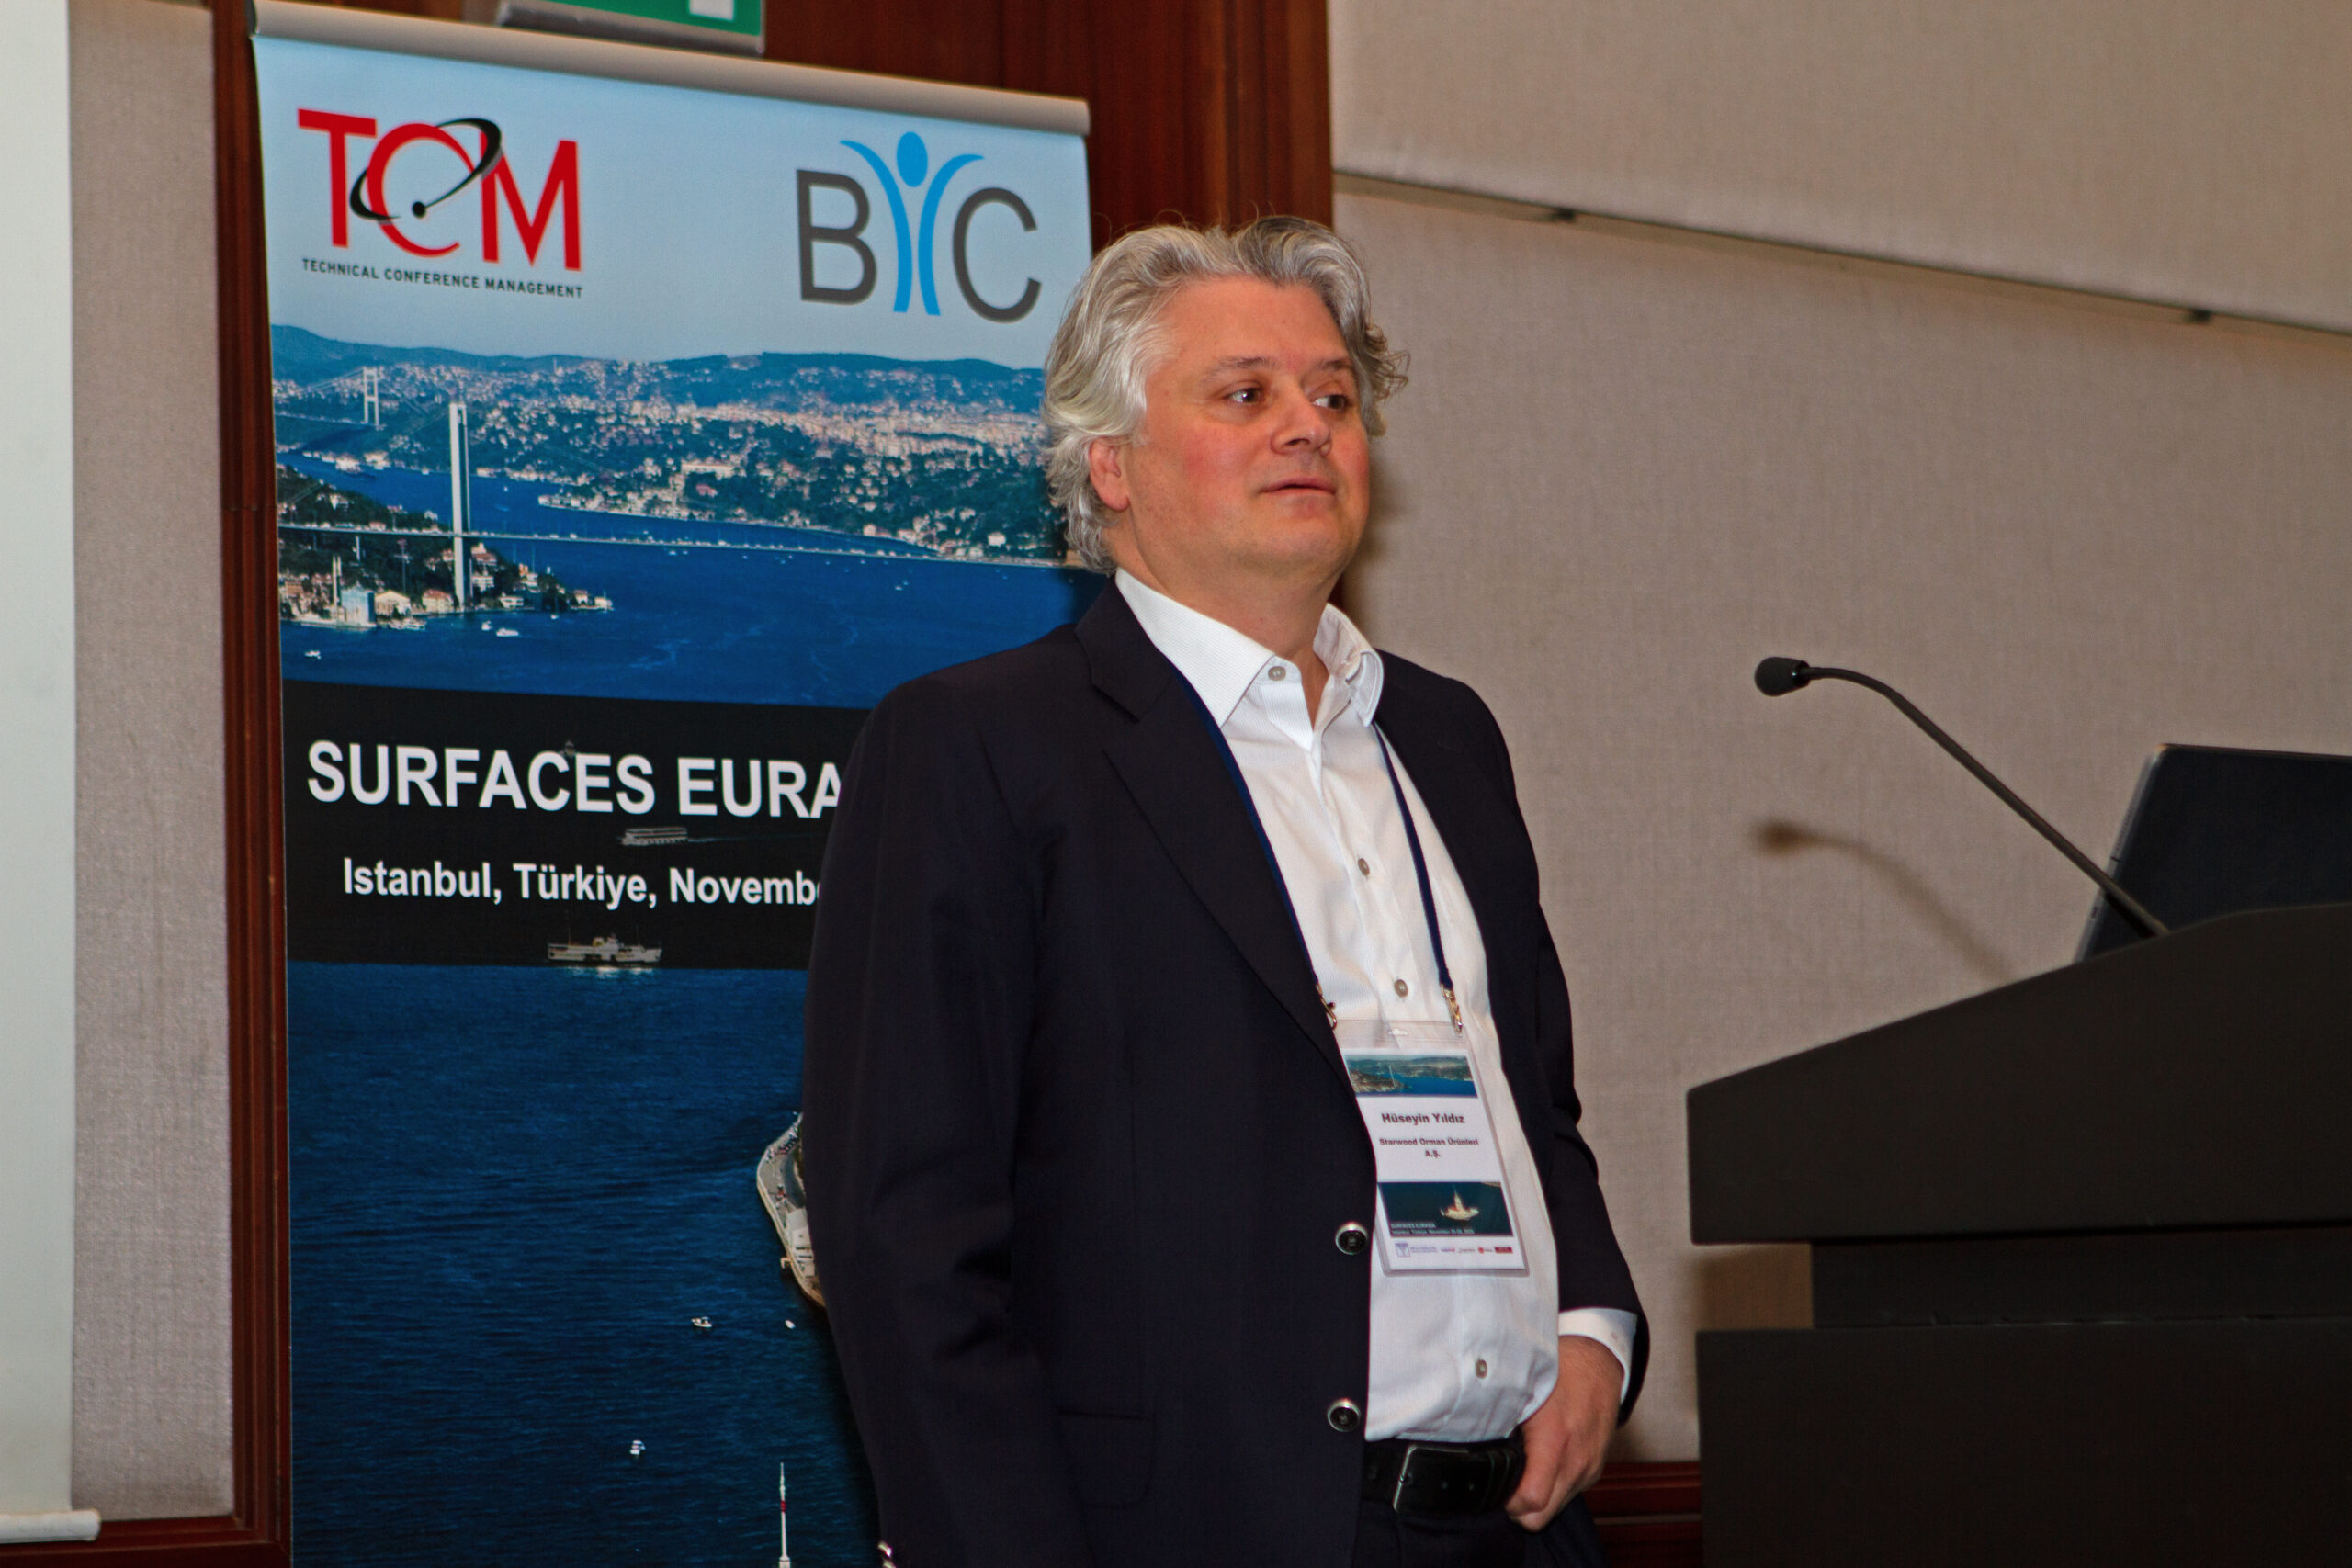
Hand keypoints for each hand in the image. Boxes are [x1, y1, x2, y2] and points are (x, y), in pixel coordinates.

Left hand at [1506, 1335, 1620, 1531]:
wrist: (1598, 1359)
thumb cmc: (1560, 1367)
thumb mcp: (1523, 1387)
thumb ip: (1500, 1418)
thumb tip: (1468, 1438)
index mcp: (1555, 1439)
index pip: (1531, 1500)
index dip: (1506, 1503)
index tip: (1492, 1488)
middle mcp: (1576, 1460)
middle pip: (1541, 1517)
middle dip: (1519, 1509)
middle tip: (1502, 1484)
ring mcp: (1589, 1467)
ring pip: (1556, 1508)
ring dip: (1537, 1498)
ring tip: (1521, 1468)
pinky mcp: (1595, 1468)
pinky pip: (1569, 1492)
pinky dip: (1553, 1486)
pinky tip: (1542, 1461)